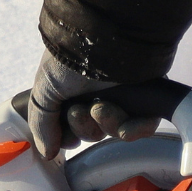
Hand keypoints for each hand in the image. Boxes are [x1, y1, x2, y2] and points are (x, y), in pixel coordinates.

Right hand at [27, 51, 164, 159]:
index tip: (65, 136)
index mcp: (75, 90)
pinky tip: (124, 120)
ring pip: (116, 131)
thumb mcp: (45, 89)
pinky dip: (133, 129)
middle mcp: (99, 93)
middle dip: (85, 127)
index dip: (69, 135)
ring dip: (106, 124)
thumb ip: (42, 122)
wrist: (106, 38)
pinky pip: (144, 128)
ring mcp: (124, 96)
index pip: (73, 126)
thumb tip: (48, 152)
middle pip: (93, 131)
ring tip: (101, 108)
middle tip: (81, 110)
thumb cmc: (73, 56)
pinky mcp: (149, 99)